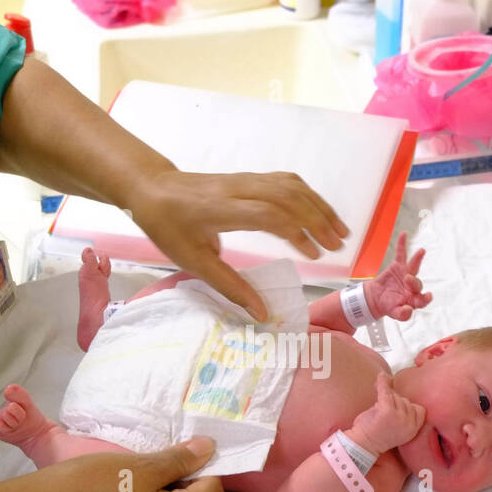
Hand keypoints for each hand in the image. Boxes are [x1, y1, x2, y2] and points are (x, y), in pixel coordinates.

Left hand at [129, 169, 349, 321]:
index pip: (268, 214)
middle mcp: (238, 189)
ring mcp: (245, 179)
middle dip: (317, 220)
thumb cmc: (169, 227)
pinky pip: (285, 180)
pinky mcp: (250, 177)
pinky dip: (308, 196)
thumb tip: (262, 314)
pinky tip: (319, 213)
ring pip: (291, 185)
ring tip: (339, 231)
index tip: (314, 255)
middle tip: (337, 246)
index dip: (295, 232)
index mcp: (220, 210)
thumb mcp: (193, 262)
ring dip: (318, 206)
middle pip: (287, 196)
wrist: (152, 189)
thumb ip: (230, 287)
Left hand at [348, 373, 425, 454]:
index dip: (408, 406)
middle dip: (395, 402)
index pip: (419, 410)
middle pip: (406, 400)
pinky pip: (386, 391)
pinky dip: (382, 383)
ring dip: (386, 399)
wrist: (362, 445)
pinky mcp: (387, 411)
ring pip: (396, 396)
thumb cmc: (377, 434)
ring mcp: (399, 417)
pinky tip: (381, 377)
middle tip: (382, 410)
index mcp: (413, 430)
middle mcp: (409, 424)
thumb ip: (402, 411)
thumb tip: (393, 381)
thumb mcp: (396, 426)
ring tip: (377, 410)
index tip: (397, 408)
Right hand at [366, 233, 431, 321]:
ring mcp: (406, 274)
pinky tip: (404, 234)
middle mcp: (412, 286)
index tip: (428, 296)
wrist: (376, 298)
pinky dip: (402, 245)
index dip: (425, 298)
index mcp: (414, 299)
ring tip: (422, 251)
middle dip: (413, 282)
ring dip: (417, 259)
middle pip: (417, 283)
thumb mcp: (394, 313)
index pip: (422, 299)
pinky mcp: (398, 266)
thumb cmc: (388, 305)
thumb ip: (402, 315)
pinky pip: (401, 254)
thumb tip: (409, 310)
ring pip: (413, 267)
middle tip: (407, 279)